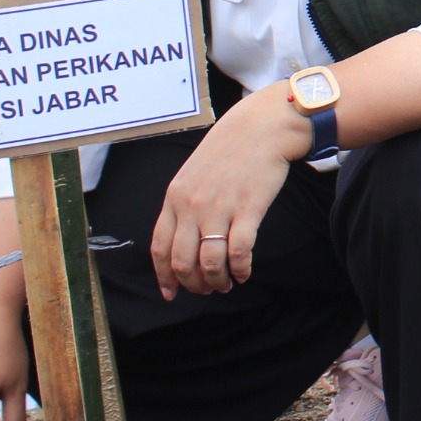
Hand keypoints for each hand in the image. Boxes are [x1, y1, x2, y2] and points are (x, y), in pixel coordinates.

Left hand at [151, 87, 304, 298]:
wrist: (260, 127)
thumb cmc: (229, 149)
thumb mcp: (193, 173)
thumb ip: (184, 203)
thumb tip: (183, 237)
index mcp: (175, 197)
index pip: (160, 248)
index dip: (165, 276)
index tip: (171, 292)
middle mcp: (192, 206)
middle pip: (183, 261)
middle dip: (193, 284)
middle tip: (206, 289)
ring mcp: (219, 208)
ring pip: (210, 262)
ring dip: (217, 281)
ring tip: (226, 283)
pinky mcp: (248, 210)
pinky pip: (239, 252)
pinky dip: (240, 270)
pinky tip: (244, 272)